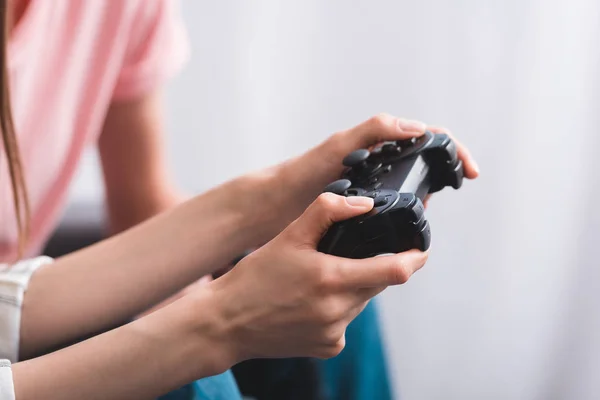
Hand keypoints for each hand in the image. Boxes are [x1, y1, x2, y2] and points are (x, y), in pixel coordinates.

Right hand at [207, 192, 427, 361]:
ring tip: (320, 277)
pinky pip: (346, 321)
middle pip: (378, 283)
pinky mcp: (328, 348)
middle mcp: (338, 311)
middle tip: (350, 254)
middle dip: (374, 267)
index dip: (416, 257)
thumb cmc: (255, 278)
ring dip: (354, 286)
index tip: (422, 247)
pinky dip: (339, 307)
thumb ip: (327, 212)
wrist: (226, 322)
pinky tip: (312, 301)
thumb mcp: (288, 235)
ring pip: (362, 301)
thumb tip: (363, 204)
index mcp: (332, 280)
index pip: (396, 271)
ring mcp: (334, 333)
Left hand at [261, 114, 478, 235]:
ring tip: (422, 215)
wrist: (276, 204)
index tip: (469, 173)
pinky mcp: (365, 206)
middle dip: (442, 177)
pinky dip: (407, 215)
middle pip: (424, 163)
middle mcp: (380, 161)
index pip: (428, 138)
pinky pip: (396, 209)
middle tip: (442, 196)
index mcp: (379, 142)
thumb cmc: (305, 171)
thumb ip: (375, 131)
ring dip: (425, 198)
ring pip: (412, 188)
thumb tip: (417, 128)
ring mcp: (374, 184)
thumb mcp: (341, 146)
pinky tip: (404, 232)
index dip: (453, 151)